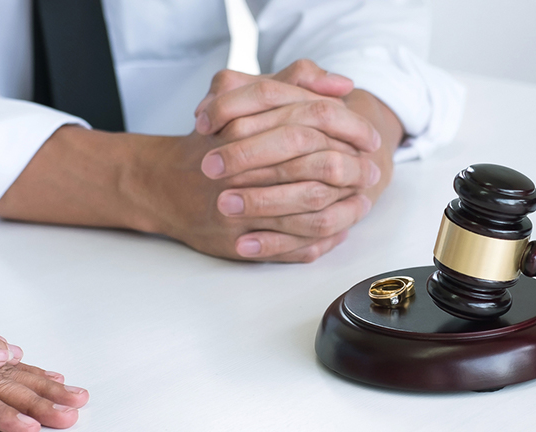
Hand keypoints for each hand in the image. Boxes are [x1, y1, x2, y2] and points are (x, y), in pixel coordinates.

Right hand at [134, 59, 389, 260]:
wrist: (163, 184)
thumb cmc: (214, 140)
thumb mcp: (245, 96)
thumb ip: (294, 81)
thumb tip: (342, 84)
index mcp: (246, 123)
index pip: (314, 118)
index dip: (350, 128)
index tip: (370, 138)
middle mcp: (241, 164)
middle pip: (316, 166)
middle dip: (353, 170)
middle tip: (372, 171)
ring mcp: (240, 206)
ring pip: (310, 210)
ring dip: (345, 208)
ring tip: (363, 202)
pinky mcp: (238, 240)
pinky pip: (292, 245)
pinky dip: (323, 240)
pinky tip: (339, 231)